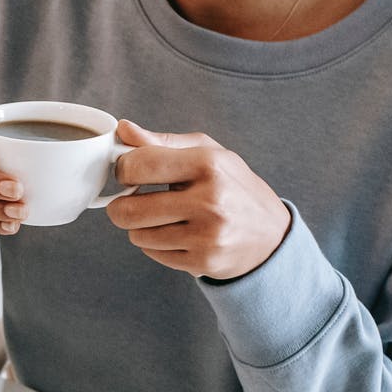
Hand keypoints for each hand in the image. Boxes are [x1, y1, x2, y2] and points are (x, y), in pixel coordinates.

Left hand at [105, 120, 291, 280]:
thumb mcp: (206, 153)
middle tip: (130, 202)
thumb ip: (161, 142)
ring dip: (140, 228)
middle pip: (129, 210)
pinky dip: (156, 245)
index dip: (123, 169)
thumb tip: (123, 129)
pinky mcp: (203, 262)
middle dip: (120, 206)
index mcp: (208, 164)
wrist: (271, 235)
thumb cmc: (232, 186)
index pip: (138, 166)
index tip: (127, 173)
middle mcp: (209, 201)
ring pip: (137, 235)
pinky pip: (154, 254)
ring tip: (161, 218)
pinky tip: (177, 235)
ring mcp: (207, 236)